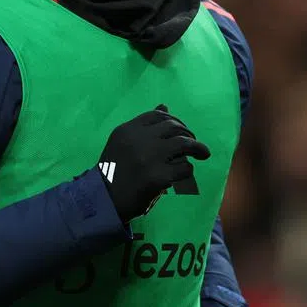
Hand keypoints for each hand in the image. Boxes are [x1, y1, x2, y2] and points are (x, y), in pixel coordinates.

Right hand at [97, 104, 209, 221]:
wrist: (104, 201)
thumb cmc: (114, 172)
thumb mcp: (123, 142)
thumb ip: (143, 126)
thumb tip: (165, 105)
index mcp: (127, 130)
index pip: (158, 115)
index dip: (174, 120)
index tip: (180, 130)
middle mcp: (138, 140)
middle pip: (173, 127)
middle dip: (188, 133)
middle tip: (193, 144)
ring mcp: (148, 158)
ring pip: (183, 143)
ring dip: (197, 147)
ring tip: (203, 153)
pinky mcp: (158, 177)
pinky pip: (184, 168)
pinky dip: (188, 170)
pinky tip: (184, 174)